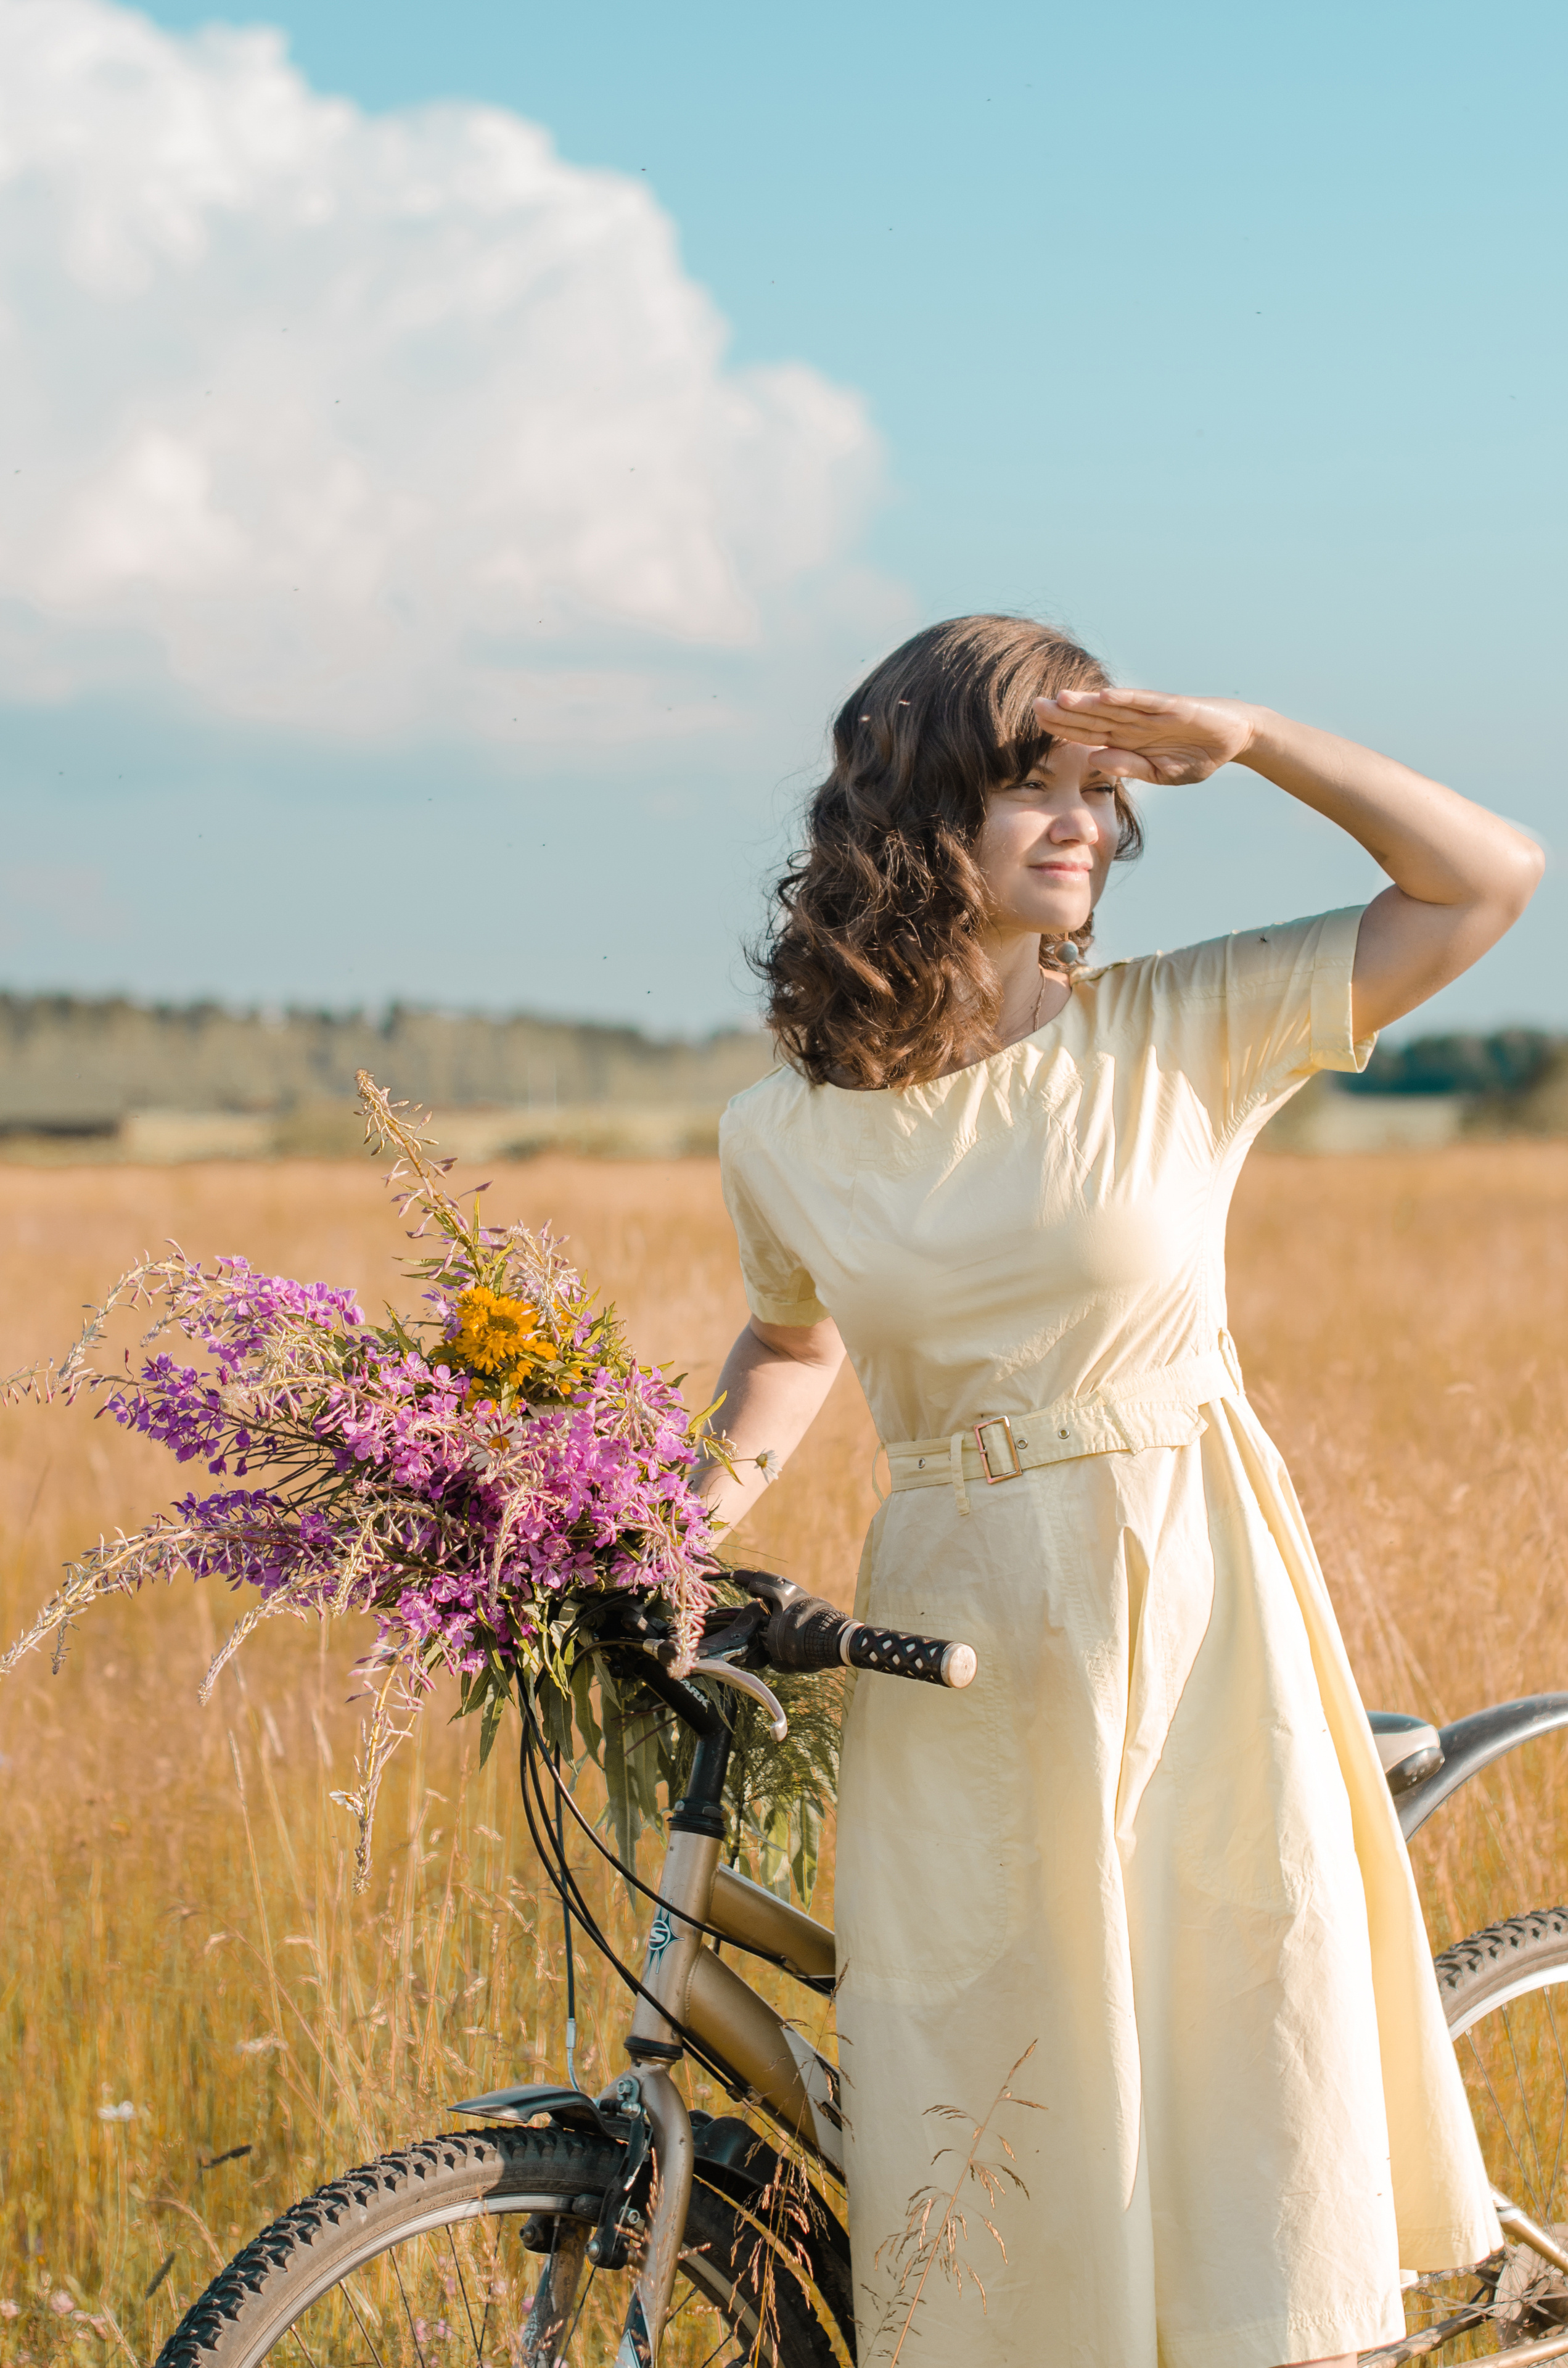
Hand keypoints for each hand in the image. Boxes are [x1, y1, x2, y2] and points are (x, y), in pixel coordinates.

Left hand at [1033, 687, 1259, 784]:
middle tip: (1035, 706)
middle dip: (1065, 713)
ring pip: (1114, 708)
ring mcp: (1153, 713)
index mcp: (1129, 740)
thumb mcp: (1162, 772)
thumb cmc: (1198, 755)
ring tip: (1060, 698)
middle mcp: (1135, 723)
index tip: (1037, 726)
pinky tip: (1104, 696)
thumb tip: (1094, 760)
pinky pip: (1146, 702)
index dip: (1064, 730)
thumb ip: (1130, 767)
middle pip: (1093, 718)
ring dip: (1088, 703)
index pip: (1089, 734)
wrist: (1236, 737)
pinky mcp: (1173, 707)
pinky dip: (1126, 699)